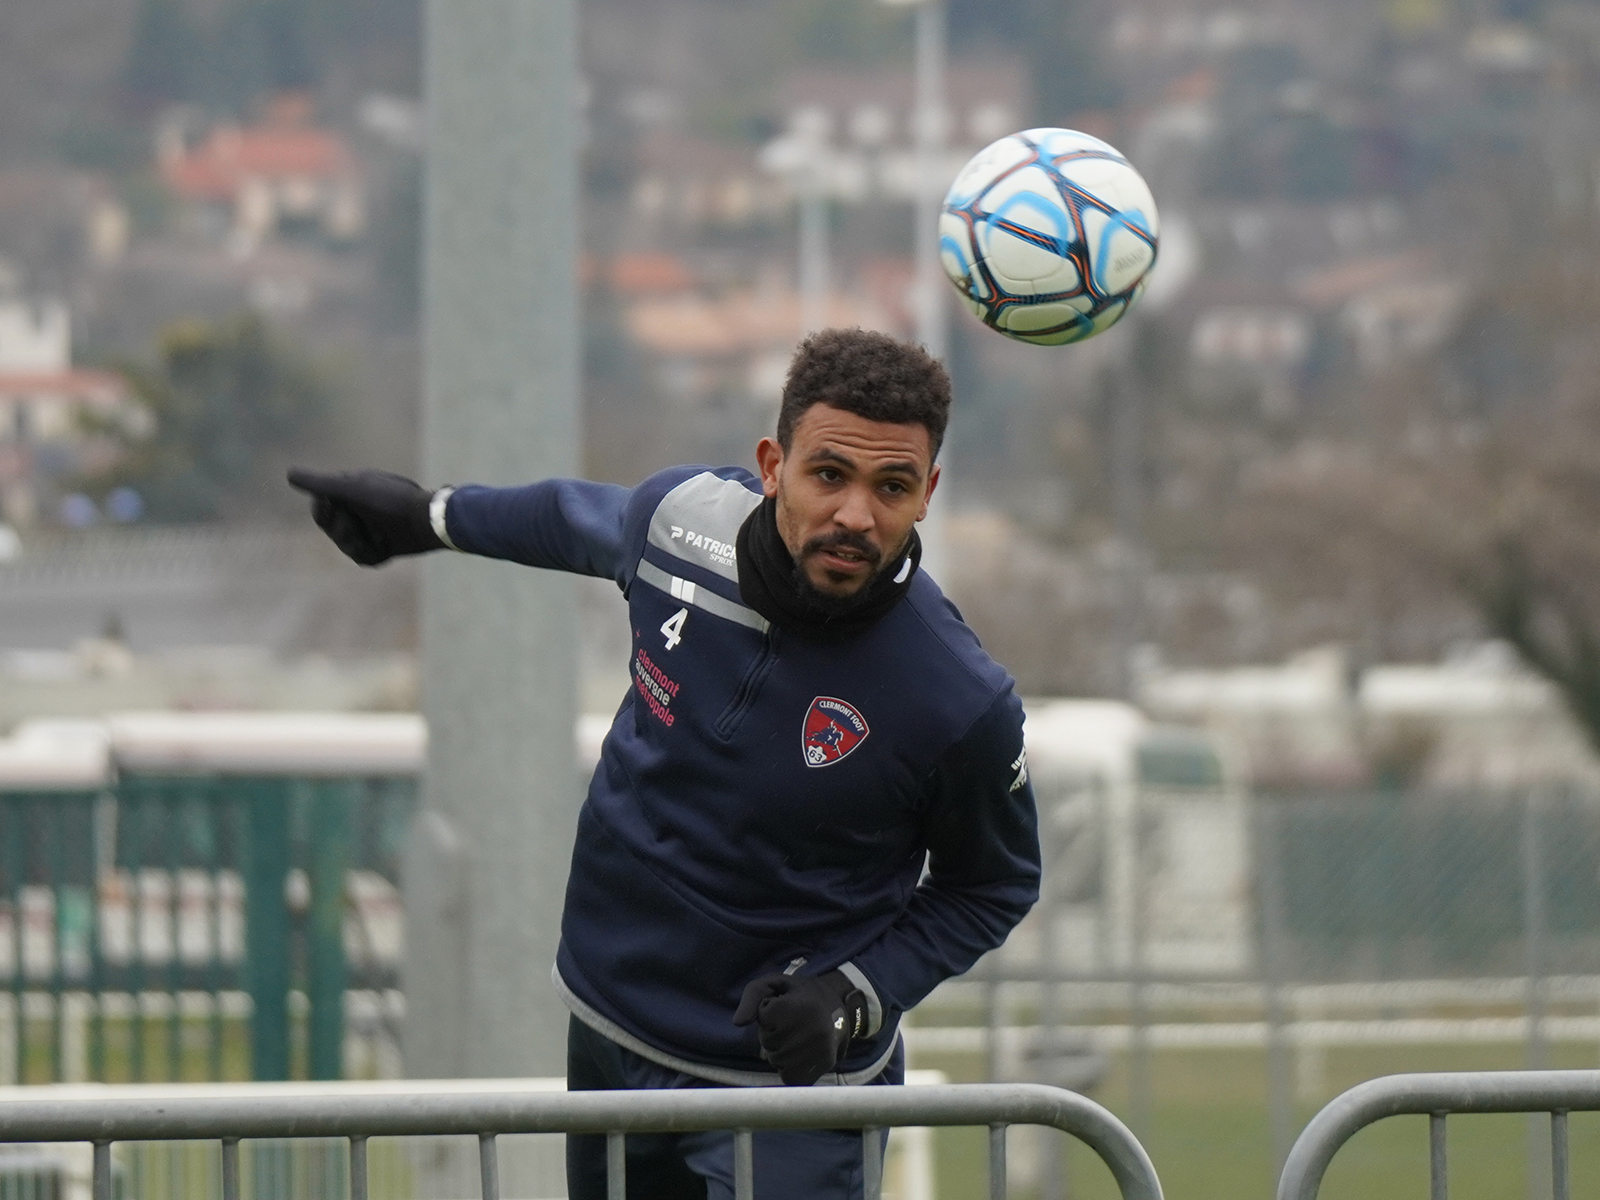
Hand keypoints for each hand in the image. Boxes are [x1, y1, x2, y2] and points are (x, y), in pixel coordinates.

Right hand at [287, 467, 443, 565]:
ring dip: (361, 545)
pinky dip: (374, 554)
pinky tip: (386, 546)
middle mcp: (360, 508)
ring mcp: (373, 527)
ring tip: (379, 538)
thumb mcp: (352, 490)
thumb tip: (289, 474)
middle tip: (361, 529)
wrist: (428, 521)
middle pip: (334, 532)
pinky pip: (366, 557)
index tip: (332, 510)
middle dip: (345, 534)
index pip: (322, 510)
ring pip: (349, 547)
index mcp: (351, 491)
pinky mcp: (385, 544)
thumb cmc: (391, 501)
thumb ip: (320, 483)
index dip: (324, 515)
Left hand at [732, 970, 865, 1085]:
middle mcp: (813, 1030)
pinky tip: (797, 1054)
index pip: (764, 1017)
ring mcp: (820, 1051)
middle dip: (772, 1033)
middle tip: (790, 1023)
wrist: (837, 1010)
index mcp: (801, 1006)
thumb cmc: (799, 996)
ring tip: (795, 1037)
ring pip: (776, 1060)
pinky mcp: (823, 1067)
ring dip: (779, 1050)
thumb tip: (738, 1022)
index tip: (784, 1005)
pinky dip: (787, 1067)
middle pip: (768, 1041)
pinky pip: (789, 1076)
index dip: (768, 1011)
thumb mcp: (775, 984)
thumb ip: (752, 996)